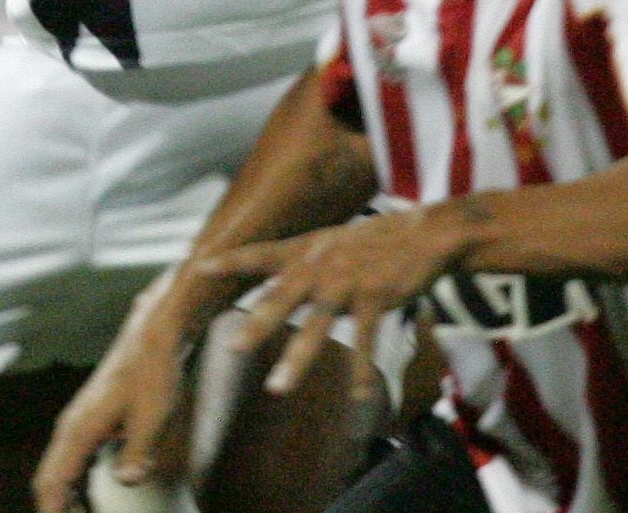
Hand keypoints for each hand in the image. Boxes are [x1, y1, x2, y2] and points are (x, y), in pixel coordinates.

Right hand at [32, 285, 203, 512]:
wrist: (154, 335)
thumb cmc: (152, 371)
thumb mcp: (152, 417)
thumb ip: (138, 453)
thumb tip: (126, 480)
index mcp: (79, 429)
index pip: (53, 481)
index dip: (51, 510)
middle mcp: (72, 425)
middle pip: (49, 477)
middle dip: (53, 506)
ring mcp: (79, 420)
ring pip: (59, 466)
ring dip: (64, 494)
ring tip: (80, 512)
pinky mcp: (91, 417)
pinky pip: (73, 456)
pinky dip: (74, 478)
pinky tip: (90, 490)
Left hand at [202, 203, 472, 404]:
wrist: (427, 232)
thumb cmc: (379, 240)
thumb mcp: (335, 241)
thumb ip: (306, 260)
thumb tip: (277, 279)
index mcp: (310, 248)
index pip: (263, 253)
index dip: (232, 261)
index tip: (200, 269)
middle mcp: (324, 264)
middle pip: (284, 296)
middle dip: (259, 322)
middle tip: (234, 347)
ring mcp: (350, 281)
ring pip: (318, 324)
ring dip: (298, 358)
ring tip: (278, 386)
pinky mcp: (377, 297)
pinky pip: (365, 340)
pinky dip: (361, 369)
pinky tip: (356, 395)